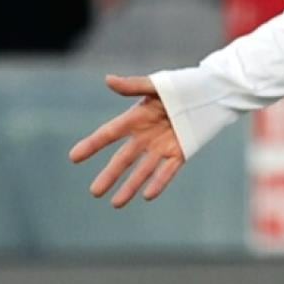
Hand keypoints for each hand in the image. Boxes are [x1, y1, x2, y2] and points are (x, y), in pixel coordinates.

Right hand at [70, 72, 187, 207]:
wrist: (210, 94)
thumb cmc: (180, 86)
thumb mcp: (156, 85)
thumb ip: (133, 85)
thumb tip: (108, 80)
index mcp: (135, 118)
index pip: (109, 134)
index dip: (92, 145)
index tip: (74, 157)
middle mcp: (145, 136)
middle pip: (123, 159)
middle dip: (109, 175)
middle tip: (94, 192)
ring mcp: (161, 147)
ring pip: (143, 170)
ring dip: (130, 186)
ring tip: (116, 204)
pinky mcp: (180, 153)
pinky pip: (167, 171)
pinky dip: (159, 183)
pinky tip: (147, 195)